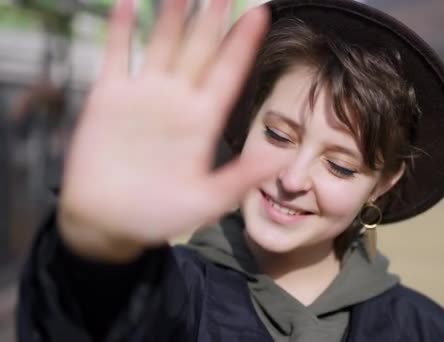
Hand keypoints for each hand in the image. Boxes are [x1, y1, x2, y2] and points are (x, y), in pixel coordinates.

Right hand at [59, 0, 279, 261]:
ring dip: (173, 14)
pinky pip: (117, 55)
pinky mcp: (109, 98)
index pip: (229, 73)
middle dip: (213, 17)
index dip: (244, 43)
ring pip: (163, 43)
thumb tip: (284, 156)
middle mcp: (178, 102)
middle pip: (200, 49)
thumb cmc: (158, 217)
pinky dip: (120, 29)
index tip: (262, 12)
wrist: (107, 224)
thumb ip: (242, 177)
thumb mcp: (207, 201)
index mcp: (203, 122)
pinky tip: (127, 3)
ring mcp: (144, 96)